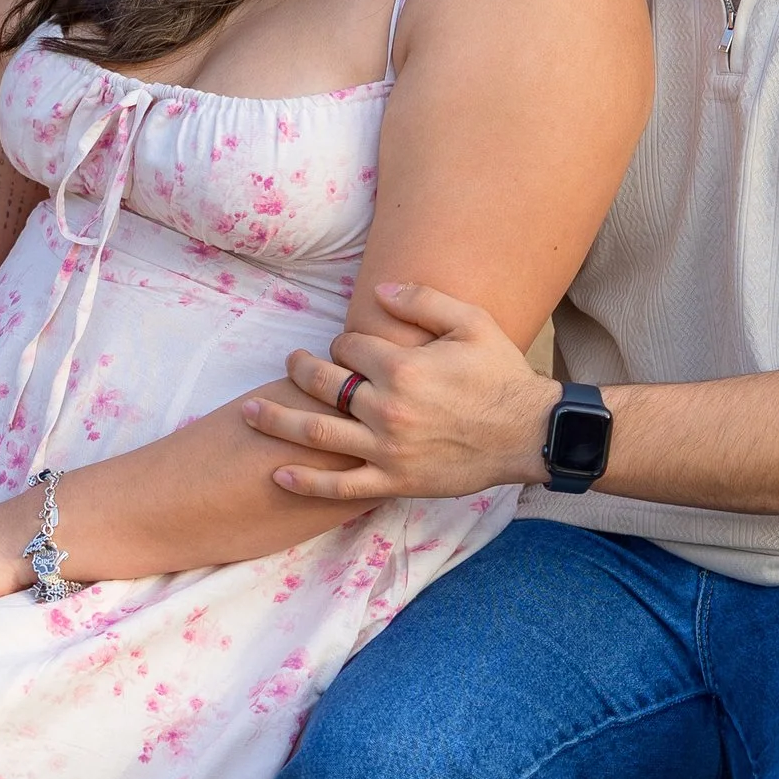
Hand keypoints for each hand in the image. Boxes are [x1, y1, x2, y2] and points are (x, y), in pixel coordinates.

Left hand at [241, 284, 557, 504]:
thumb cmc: (502, 375)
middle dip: (301, 371)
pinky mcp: (394, 481)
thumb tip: (376, 293)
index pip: (349, 348)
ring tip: (249, 411)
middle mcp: (387, 408)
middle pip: (324, 385)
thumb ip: (423, 301)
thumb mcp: (472, 323)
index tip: (350, 350)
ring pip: (317, 433)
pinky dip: (306, 482)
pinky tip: (278, 474)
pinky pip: (340, 486)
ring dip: (277, 421)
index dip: (344, 345)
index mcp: (403, 367)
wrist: (530, 435)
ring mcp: (387, 449)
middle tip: (291, 365)